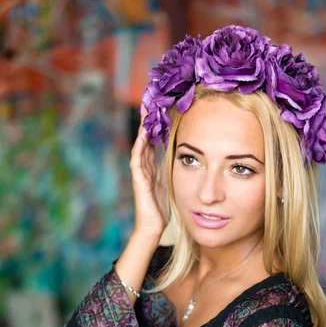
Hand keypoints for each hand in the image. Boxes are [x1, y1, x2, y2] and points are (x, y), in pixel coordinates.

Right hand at [130, 103, 168, 238]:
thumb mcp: (170, 183)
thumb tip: (186, 158)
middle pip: (145, 137)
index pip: (154, 140)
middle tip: (149, 100)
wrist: (153, 227)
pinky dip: (139, 149)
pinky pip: (137, 162)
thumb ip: (173, 170)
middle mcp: (145, 166)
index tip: (161, 106)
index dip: (157, 123)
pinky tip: (142, 138)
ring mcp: (140, 173)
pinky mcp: (139, 182)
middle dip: (147, 120)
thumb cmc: (162, 208)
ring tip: (145, 112)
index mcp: (153, 166)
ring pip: (140, 145)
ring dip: (142, 129)